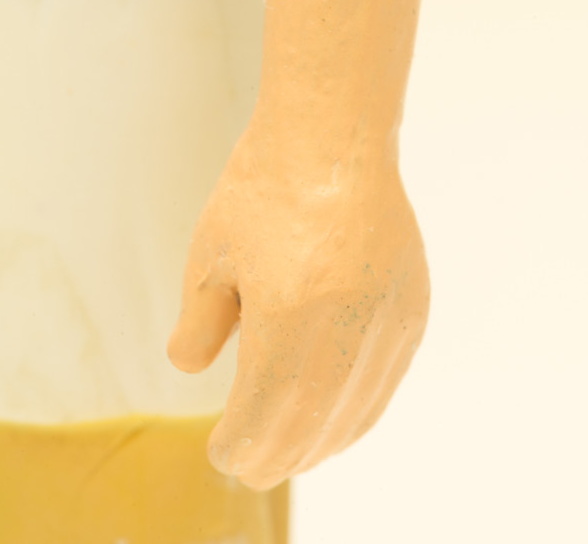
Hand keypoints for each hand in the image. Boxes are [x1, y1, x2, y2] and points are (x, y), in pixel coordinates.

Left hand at [168, 126, 429, 490]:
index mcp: (288, 319)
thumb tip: (190, 371)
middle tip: (249, 464)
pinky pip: (384, 383)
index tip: (223, 453)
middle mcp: (345, 329)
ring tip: (288, 450)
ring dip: (319, 441)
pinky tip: (333, 417)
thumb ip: (199, 324)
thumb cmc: (262, 189)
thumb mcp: (211, 254)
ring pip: (354, 414)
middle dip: (276, 455)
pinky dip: (356, 411)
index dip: (241, 446)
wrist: (334, 138)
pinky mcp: (412, 312)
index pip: (264, 417)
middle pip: (310, 428)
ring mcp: (387, 323)